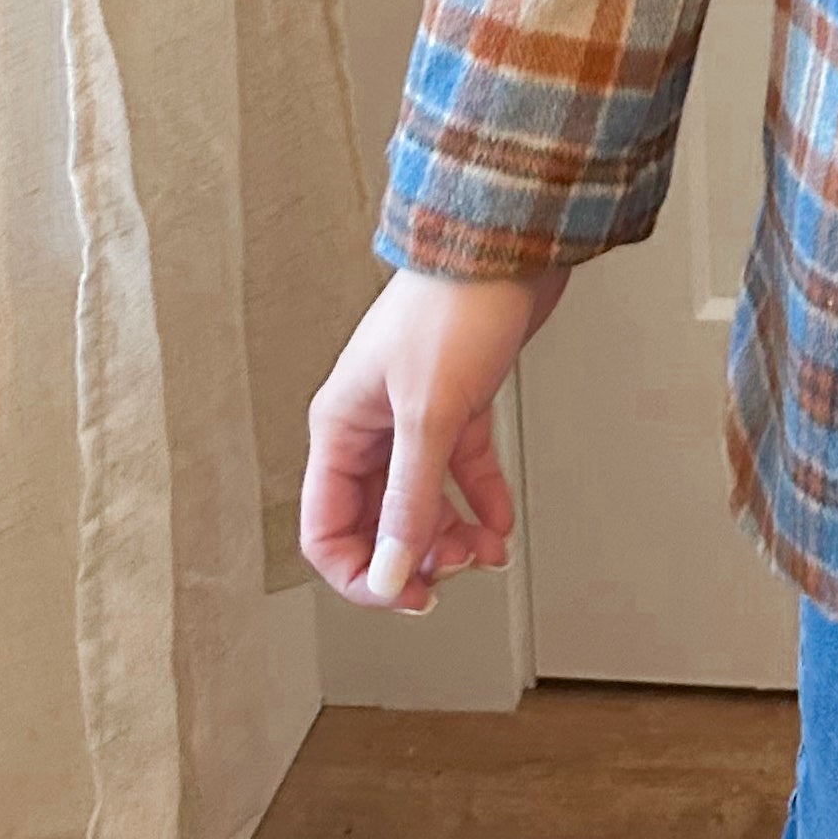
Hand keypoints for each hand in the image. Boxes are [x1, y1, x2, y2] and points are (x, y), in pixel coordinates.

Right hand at [300, 264, 569, 613]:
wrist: (510, 244)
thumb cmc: (455, 305)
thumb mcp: (430, 414)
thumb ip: (410, 500)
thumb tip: (392, 573)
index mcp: (341, 428)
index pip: (327, 529)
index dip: (362, 573)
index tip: (406, 594)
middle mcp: (371, 426)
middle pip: (376, 521)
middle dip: (412, 556)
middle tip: (453, 574)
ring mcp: (415, 415)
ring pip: (422, 500)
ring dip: (450, 536)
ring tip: (483, 552)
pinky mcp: (459, 402)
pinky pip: (462, 470)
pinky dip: (482, 500)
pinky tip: (502, 524)